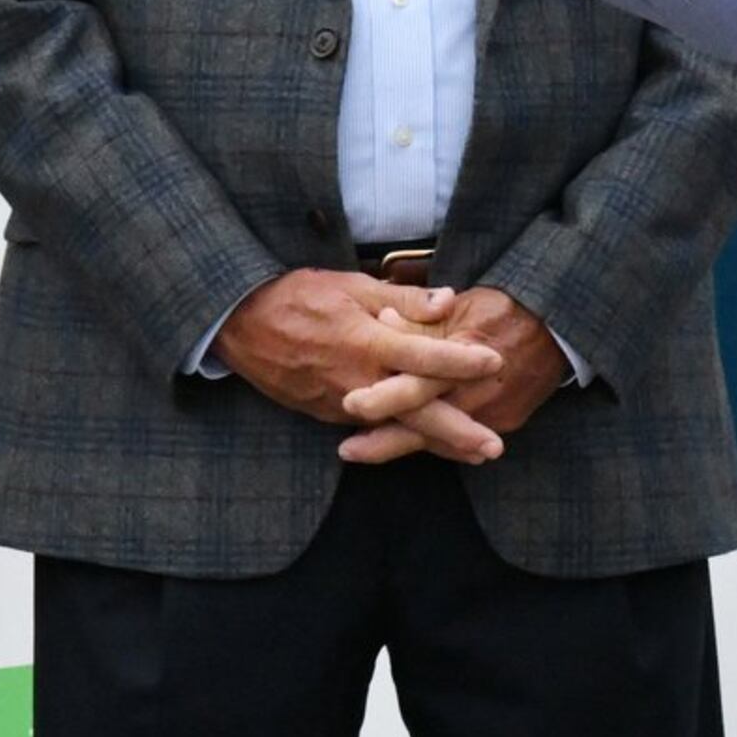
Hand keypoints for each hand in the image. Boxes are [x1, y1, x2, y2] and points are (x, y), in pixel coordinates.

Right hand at [218, 270, 500, 437]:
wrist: (240, 325)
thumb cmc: (297, 297)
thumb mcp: (350, 285)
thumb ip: (402, 299)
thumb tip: (448, 302)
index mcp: (366, 343)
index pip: (423, 356)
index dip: (461, 361)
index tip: (496, 363)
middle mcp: (356, 381)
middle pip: (415, 412)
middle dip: (456, 432)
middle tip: (494, 448)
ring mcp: (339, 404)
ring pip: (394, 426)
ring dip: (434, 439)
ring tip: (472, 451)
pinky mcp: (326, 415)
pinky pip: (369, 426)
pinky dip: (399, 433)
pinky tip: (425, 440)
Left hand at [340, 286, 568, 464]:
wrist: (561, 326)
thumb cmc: (505, 307)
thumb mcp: (462, 304)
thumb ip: (421, 318)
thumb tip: (381, 321)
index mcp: (466, 353)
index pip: (421, 379)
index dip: (386, 395)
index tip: (350, 404)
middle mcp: (481, 389)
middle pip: (427, 422)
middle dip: (386, 440)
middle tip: (347, 451)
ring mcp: (496, 411)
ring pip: (442, 438)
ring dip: (401, 446)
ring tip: (361, 452)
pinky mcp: (507, 421)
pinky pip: (463, 439)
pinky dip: (435, 443)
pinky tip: (406, 445)